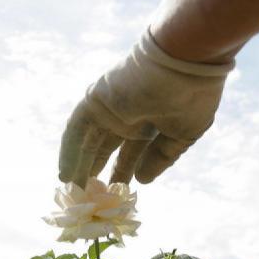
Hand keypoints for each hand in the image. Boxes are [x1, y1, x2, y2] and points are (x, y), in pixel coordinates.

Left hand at [59, 31, 232, 186]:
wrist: (186, 63)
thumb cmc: (192, 95)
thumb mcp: (182, 134)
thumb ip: (161, 157)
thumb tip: (142, 179)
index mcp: (149, 119)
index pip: (131, 149)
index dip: (124, 170)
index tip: (117, 192)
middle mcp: (127, 113)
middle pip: (106, 146)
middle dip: (97, 169)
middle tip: (90, 195)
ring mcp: (109, 106)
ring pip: (89, 140)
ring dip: (79, 164)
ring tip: (73, 190)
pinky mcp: (95, 100)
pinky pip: (76, 129)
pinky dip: (69, 151)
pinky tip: (66, 174)